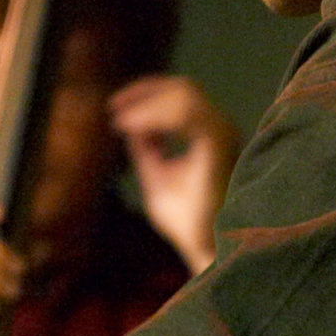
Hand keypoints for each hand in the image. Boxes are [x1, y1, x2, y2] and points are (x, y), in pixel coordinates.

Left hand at [109, 76, 239, 275]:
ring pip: (185, 95)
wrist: (203, 247)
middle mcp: (222, 129)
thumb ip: (145, 148)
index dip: (147, 92)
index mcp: (211, 134)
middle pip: (184, 88)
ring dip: (146, 104)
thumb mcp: (156, 175)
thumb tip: (129, 122)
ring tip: (120, 121)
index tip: (114, 107)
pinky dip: (154, 115)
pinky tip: (131, 127)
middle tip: (112, 108)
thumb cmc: (185, 219)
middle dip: (143, 91)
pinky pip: (187, 113)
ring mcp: (222, 134)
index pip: (184, 95)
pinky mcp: (217, 145)